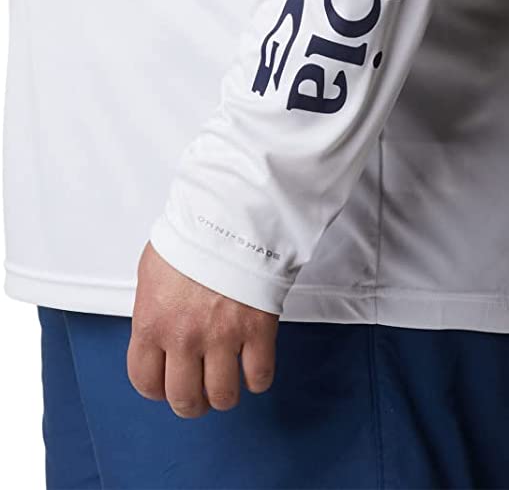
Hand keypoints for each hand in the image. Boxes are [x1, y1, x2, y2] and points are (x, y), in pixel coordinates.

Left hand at [128, 240, 279, 417]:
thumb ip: (153, 308)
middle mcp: (184, 336)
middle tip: (198, 392)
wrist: (232, 212)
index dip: (156, 389)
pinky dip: (256, 377)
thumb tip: (157, 328)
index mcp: (152, 321)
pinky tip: (252, 364)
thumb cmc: (193, 232)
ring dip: (224, 394)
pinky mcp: (257, 331)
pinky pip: (259, 377)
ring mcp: (222, 337)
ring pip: (223, 397)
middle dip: (191, 402)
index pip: (145, 381)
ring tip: (226, 379)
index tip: (165, 384)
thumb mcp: (152, 270)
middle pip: (184, 400)